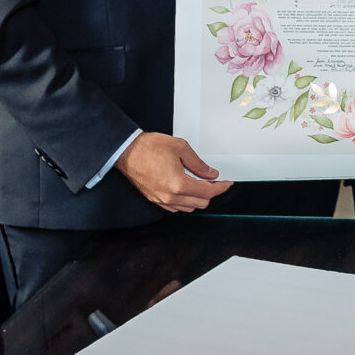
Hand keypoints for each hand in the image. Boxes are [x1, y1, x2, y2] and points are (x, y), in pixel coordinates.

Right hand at [116, 132, 231, 211]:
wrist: (127, 151)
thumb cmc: (149, 147)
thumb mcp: (180, 148)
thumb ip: (198, 164)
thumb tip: (211, 174)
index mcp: (178, 184)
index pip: (208, 192)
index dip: (221, 188)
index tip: (227, 184)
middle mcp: (170, 196)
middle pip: (201, 203)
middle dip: (210, 192)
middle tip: (212, 180)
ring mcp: (161, 200)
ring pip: (189, 208)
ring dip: (198, 198)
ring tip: (198, 183)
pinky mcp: (155, 200)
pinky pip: (176, 208)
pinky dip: (185, 201)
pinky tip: (185, 188)